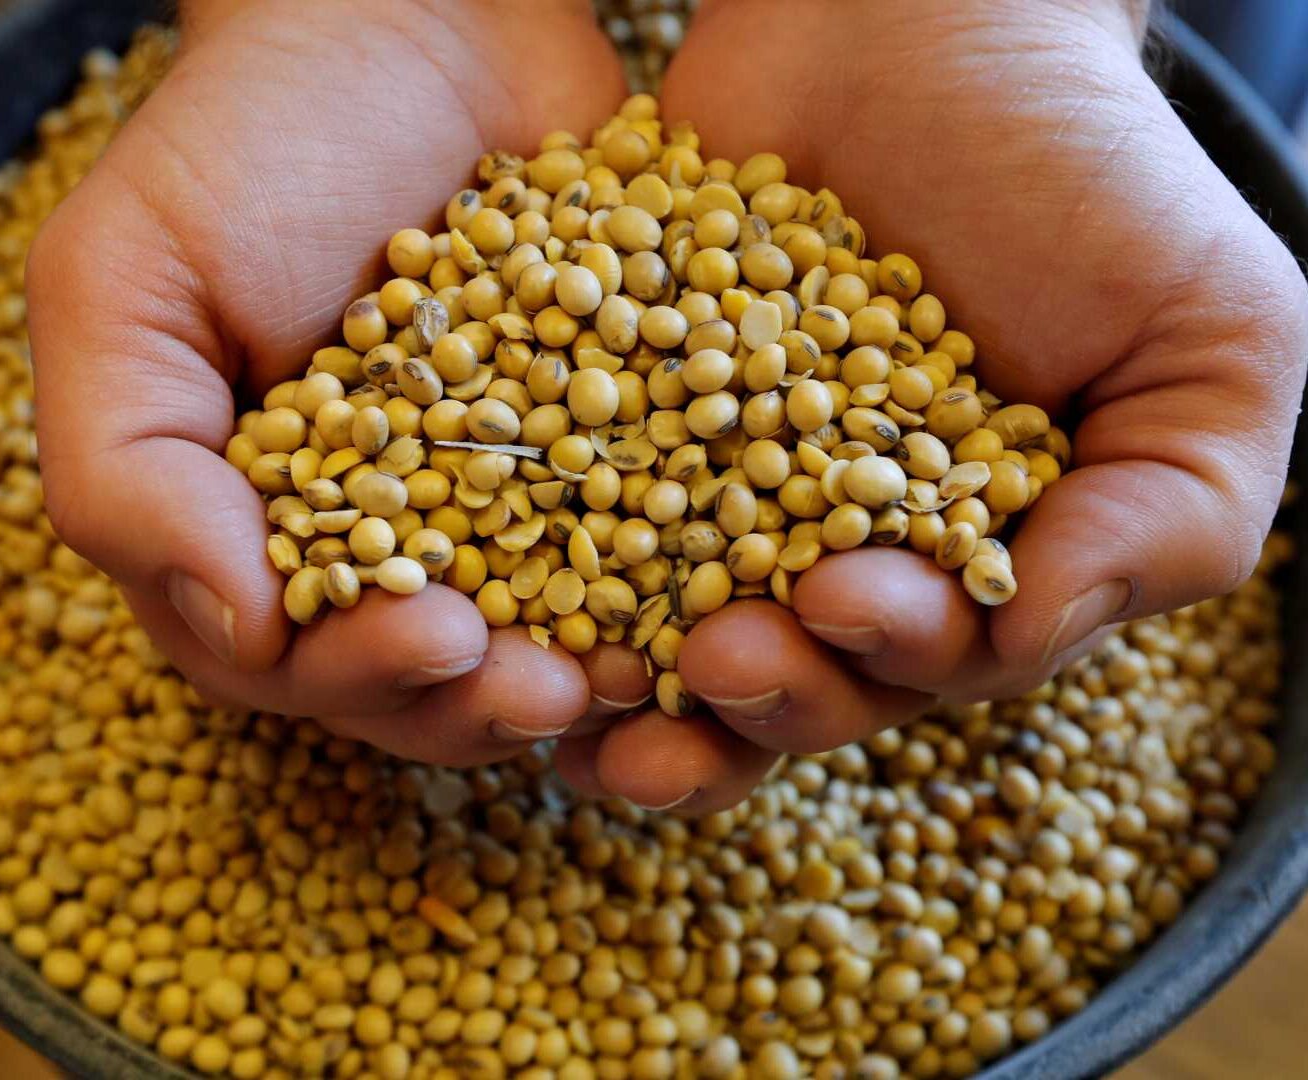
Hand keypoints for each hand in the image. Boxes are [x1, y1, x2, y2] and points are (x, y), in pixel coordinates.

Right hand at [27, 0, 646, 763]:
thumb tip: (234, 634)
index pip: (298, 659)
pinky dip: (684, 580)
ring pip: (542, 637)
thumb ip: (128, 470)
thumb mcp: (123, 286)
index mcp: (255, 532)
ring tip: (648, 671)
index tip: (437, 641)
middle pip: (428, 676)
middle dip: (487, 698)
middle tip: (550, 689)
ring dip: (592, 672)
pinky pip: (650, 540)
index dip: (367, 675)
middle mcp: (384, 542)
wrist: (411, 13)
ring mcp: (502, 503)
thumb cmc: (244, 142)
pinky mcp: (608, 450)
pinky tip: (729, 591)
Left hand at [554, 0, 1307, 810]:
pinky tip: (492, 595)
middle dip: (752, 693)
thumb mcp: (1212, 336)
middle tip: (715, 658)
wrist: (922, 20)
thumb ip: (1178, 506)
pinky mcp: (611, 423)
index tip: (851, 597)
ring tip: (585, 693)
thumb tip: (1037, 629)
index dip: (887, 661)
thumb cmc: (1084, 172)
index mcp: (962, 562)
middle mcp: (828, 550)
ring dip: (625, 690)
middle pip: (785, 675)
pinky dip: (526, 566)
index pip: (925, 664)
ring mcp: (708, 491)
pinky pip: (557, 513)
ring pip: (659, 636)